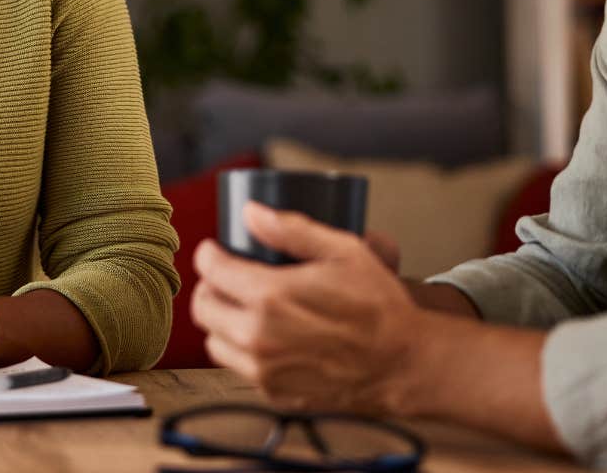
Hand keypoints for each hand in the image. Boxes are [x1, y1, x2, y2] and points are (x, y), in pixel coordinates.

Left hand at [192, 202, 421, 416]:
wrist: (402, 364)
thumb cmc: (378, 307)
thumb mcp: (344, 252)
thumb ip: (293, 230)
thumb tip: (252, 212)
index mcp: (270, 297)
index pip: (211, 270)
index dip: (210, 254)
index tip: (216, 250)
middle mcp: (259, 337)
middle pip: (203, 308)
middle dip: (211, 287)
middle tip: (227, 278)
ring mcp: (264, 370)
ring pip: (214, 342)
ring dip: (223, 322)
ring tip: (244, 309)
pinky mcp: (274, 393)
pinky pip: (239, 367)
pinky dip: (244, 351)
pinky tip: (267, 338)